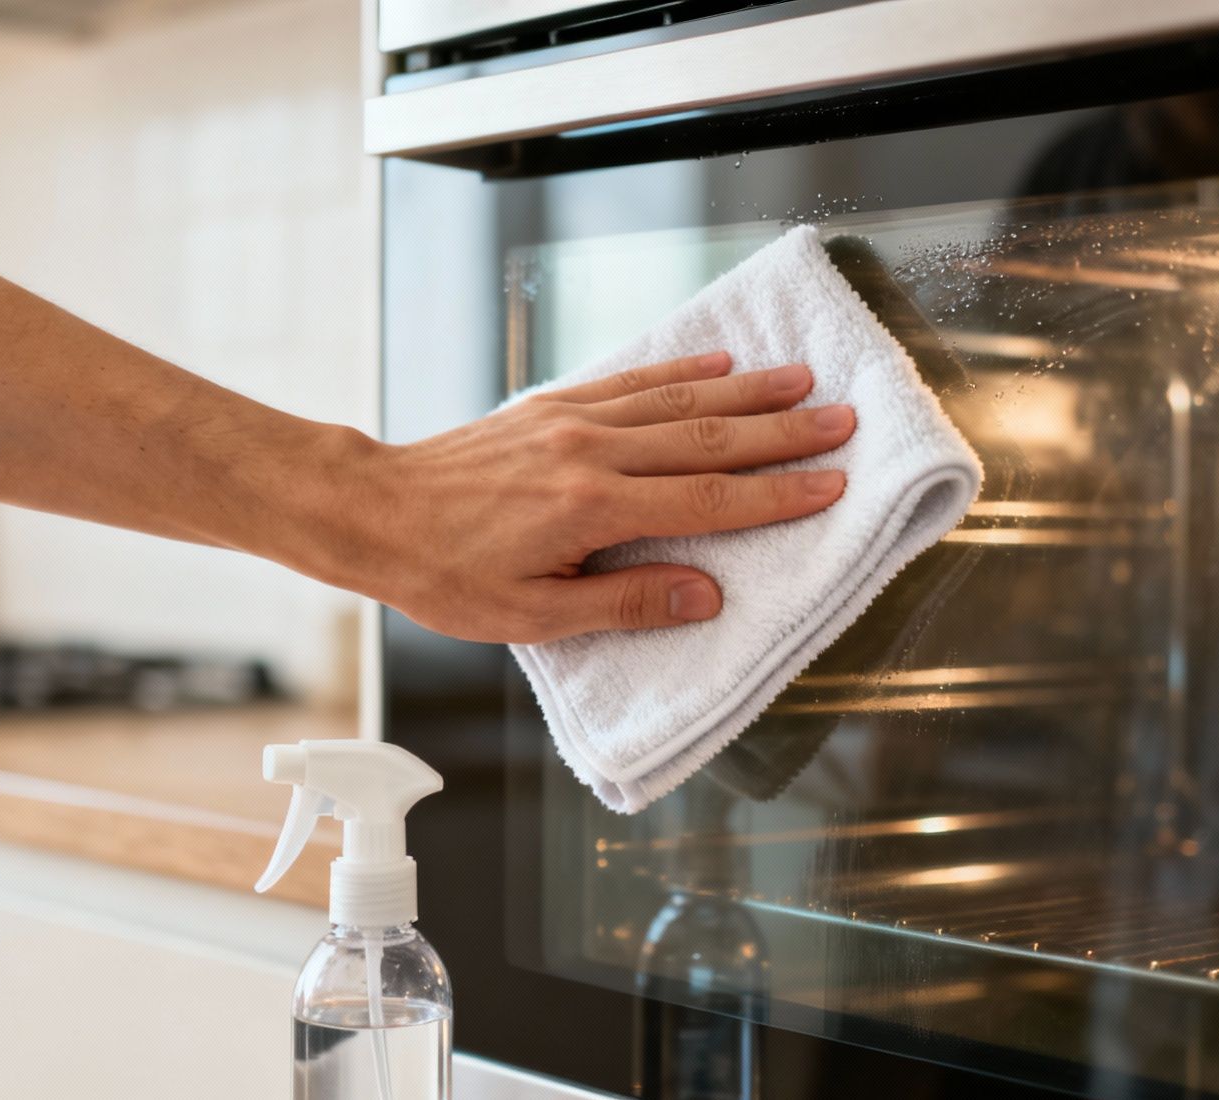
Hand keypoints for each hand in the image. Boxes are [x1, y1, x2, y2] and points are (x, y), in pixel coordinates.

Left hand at [333, 352, 853, 642]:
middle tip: (844, 419)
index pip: (708, 502)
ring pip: (677, 400)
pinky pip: (630, 381)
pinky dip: (680, 371)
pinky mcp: (552, 406)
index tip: (832, 484)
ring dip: (746, 391)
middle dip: (783, 431)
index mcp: (591, 510)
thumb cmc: (445, 575)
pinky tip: (719, 364)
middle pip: (707, 439)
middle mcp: (590, 453)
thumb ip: (626, 603)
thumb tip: (707, 594)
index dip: (776, 495)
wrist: (374, 513)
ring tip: (802, 380)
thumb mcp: (533, 617)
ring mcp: (571, 421)